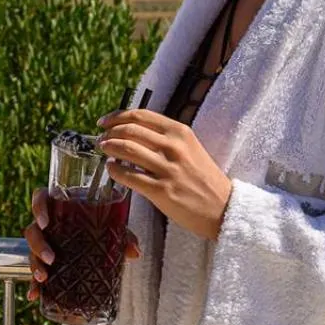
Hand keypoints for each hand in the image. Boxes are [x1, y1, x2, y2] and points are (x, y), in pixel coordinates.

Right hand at [23, 187, 140, 301]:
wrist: (100, 249)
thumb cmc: (103, 230)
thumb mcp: (113, 232)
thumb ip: (123, 237)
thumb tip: (134, 251)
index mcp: (61, 208)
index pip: (41, 198)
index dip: (38, 207)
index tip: (45, 222)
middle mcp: (49, 225)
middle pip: (33, 229)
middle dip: (38, 244)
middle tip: (52, 258)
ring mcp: (45, 244)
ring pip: (31, 250)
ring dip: (34, 263)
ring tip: (44, 277)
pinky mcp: (45, 263)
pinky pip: (34, 272)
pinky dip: (33, 284)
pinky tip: (34, 294)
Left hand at [97, 109, 232, 240]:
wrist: (223, 208)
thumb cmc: (203, 178)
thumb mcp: (190, 148)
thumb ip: (165, 139)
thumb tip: (131, 133)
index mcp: (180, 132)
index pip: (141, 116)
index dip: (117, 116)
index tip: (105, 121)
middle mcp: (174, 147)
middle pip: (130, 130)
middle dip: (109, 132)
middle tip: (101, 138)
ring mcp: (168, 169)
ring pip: (126, 150)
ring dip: (109, 148)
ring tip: (104, 150)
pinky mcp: (161, 191)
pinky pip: (129, 177)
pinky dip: (115, 171)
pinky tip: (111, 169)